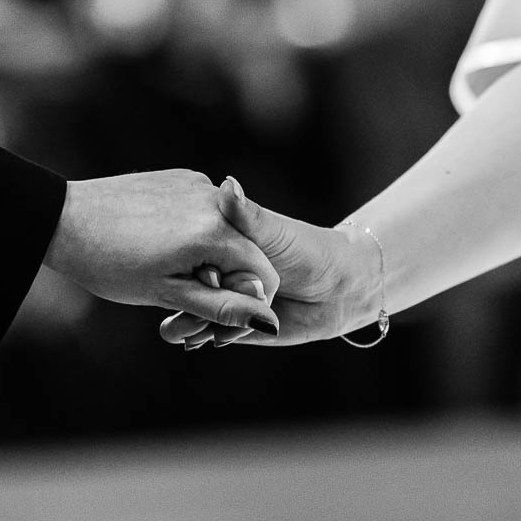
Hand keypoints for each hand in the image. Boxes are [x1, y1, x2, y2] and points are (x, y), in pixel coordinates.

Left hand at [45, 170, 281, 332]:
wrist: (62, 219)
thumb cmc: (109, 263)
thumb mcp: (167, 294)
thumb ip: (222, 307)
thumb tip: (269, 323)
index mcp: (214, 232)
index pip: (264, 274)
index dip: (247, 302)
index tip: (213, 314)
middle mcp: (214, 199)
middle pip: (247, 250)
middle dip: (226, 279)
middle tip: (181, 295)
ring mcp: (198, 183)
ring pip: (227, 230)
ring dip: (211, 255)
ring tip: (164, 267)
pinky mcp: (181, 177)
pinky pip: (206, 210)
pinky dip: (196, 232)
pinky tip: (159, 243)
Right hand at [159, 179, 381, 347]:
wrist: (338, 291)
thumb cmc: (309, 250)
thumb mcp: (275, 231)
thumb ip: (248, 216)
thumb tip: (227, 184)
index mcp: (218, 239)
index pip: (186, 250)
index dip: (190, 263)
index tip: (209, 272)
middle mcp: (215, 268)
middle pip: (182, 281)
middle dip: (183, 294)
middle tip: (195, 299)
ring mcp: (219, 297)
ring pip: (187, 309)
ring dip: (188, 319)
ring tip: (195, 326)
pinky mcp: (227, 324)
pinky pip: (203, 332)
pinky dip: (200, 335)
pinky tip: (206, 336)